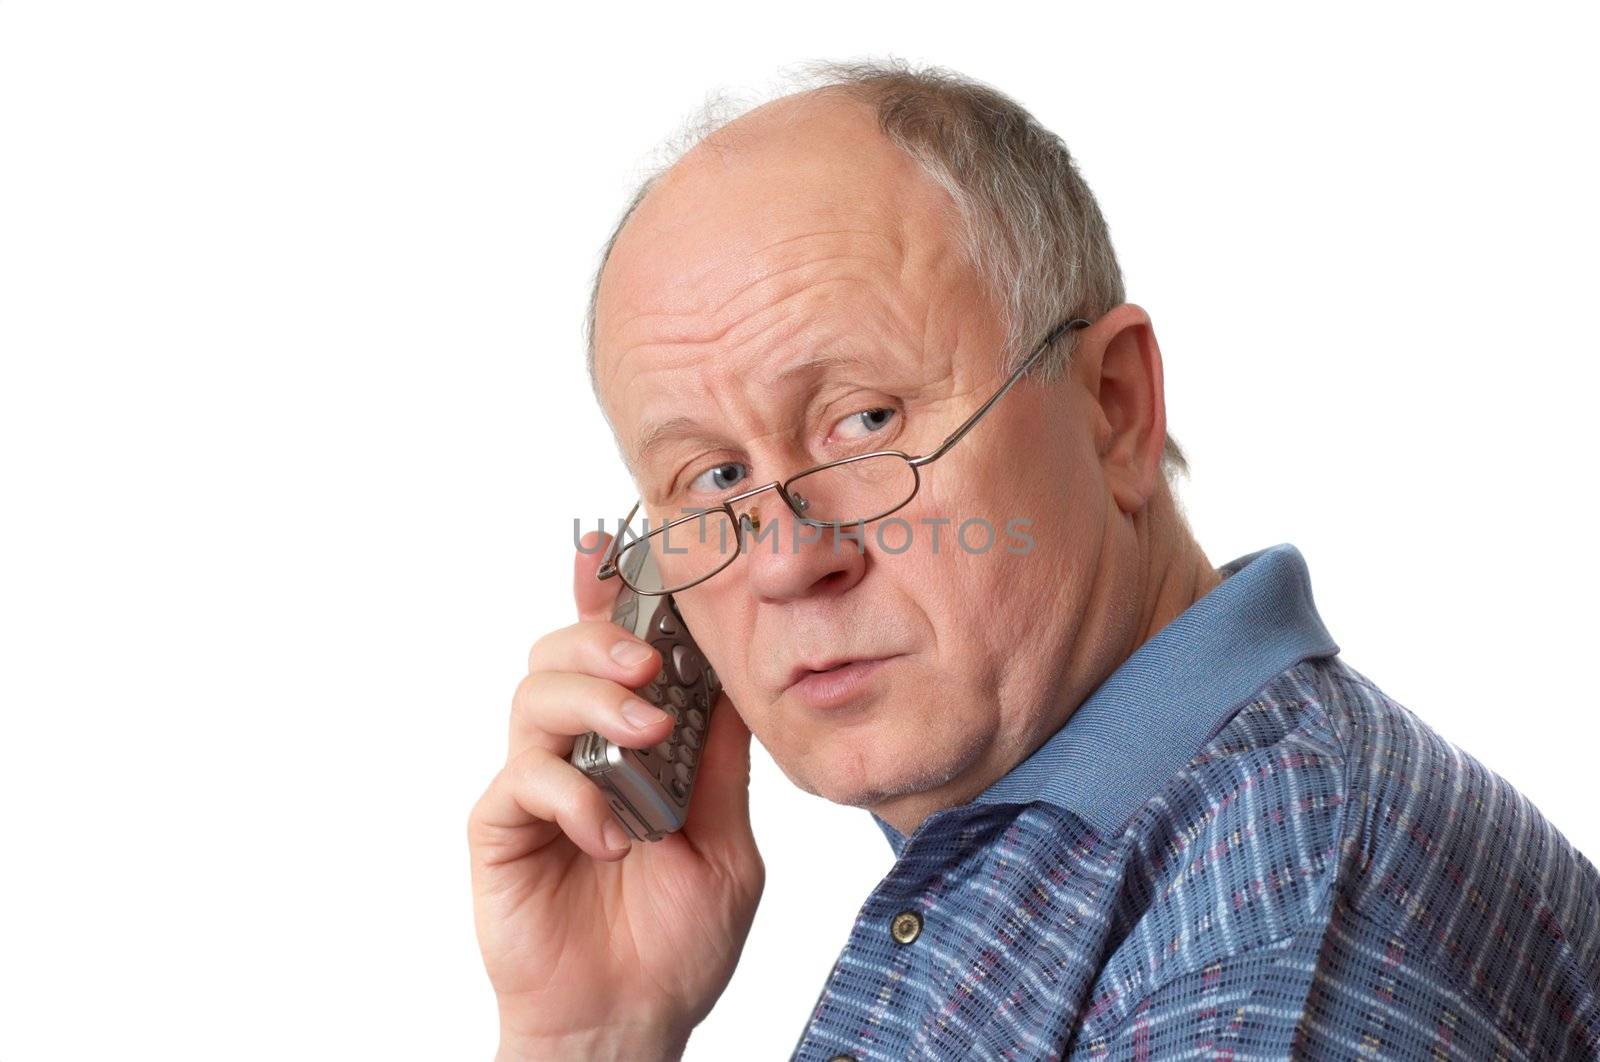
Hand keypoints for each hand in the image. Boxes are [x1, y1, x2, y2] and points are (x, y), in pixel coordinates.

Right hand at [468, 531, 763, 1060]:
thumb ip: (721, 761)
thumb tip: (738, 678)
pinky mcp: (502, 825)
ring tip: (640, 741)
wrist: (632, 1017)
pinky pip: (521, 778)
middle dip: (604, 637)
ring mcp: (537, 783)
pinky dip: (570, 795)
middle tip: (647, 666)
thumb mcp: (726, 840)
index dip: (610, 591)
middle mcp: (579, 749)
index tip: (617, 543)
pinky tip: (609, 836)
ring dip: (591, 704)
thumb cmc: (676, 938)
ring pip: (534, 695)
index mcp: (634, 743)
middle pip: (564, 650)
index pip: (617, 651)